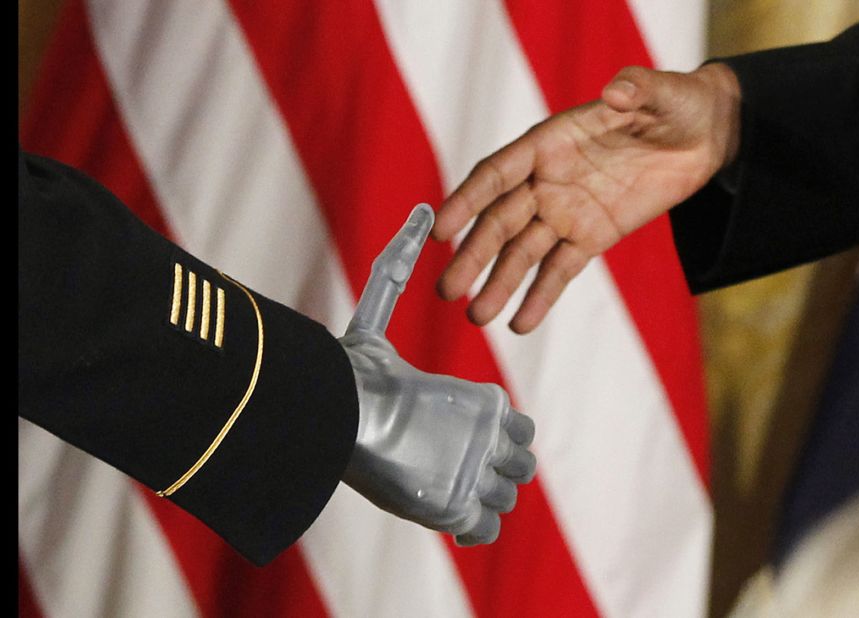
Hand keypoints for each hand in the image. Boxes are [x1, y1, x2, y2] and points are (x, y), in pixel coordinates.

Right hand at [339, 204, 535, 544]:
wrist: (340, 415)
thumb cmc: (358, 368)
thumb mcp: (377, 314)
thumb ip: (398, 266)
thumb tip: (420, 209)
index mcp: (482, 399)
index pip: (518, 426)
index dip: (500, 433)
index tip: (465, 434)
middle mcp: (490, 438)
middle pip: (519, 465)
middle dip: (497, 468)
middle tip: (455, 465)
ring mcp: (476, 477)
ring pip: (504, 497)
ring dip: (483, 496)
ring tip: (443, 486)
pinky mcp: (456, 510)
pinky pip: (484, 528)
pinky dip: (471, 523)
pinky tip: (445, 511)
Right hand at [433, 64, 741, 332]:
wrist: (703, 136)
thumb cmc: (674, 104)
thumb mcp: (660, 93)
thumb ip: (635, 90)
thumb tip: (615, 92)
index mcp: (550, 141)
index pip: (497, 173)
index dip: (467, 201)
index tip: (441, 230)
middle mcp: (547, 179)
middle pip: (500, 221)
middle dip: (473, 255)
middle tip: (447, 289)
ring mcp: (566, 211)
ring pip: (522, 252)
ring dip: (498, 283)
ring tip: (476, 316)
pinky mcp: (591, 236)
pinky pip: (560, 270)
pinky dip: (540, 297)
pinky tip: (520, 323)